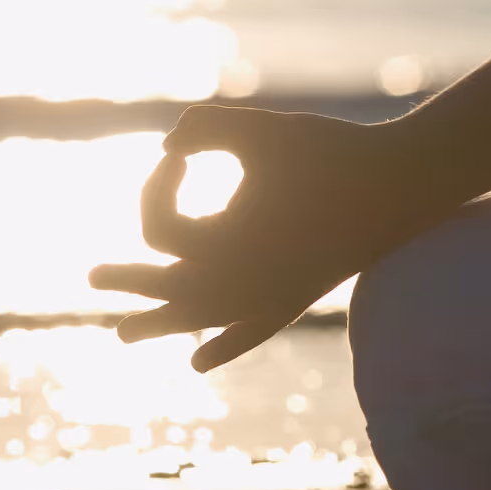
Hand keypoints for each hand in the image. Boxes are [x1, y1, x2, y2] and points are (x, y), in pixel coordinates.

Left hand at [90, 106, 447, 371]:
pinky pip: (250, 333)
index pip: (159, 227)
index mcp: (222, 244)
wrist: (399, 184)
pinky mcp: (297, 300)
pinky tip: (201, 362)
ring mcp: (268, 299)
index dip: (157, 184)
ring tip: (123, 335)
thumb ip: (208, 127)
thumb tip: (169, 142)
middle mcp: (237, 283)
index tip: (180, 152)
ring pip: (201, 321)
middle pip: (165, 290)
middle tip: (91, 278)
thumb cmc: (330, 152)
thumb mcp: (262, 130)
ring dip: (162, 323)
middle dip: (128, 279)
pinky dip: (224, 345)